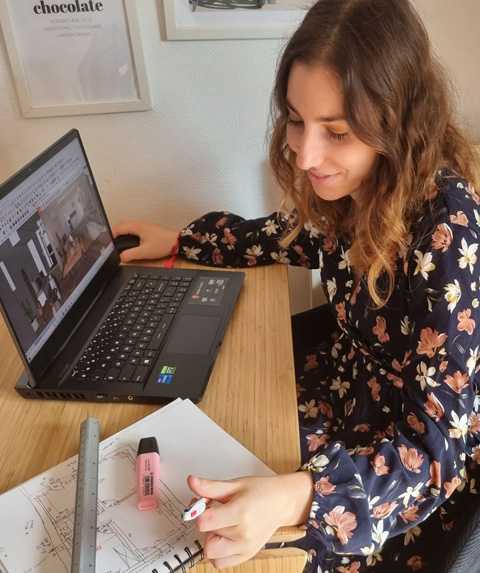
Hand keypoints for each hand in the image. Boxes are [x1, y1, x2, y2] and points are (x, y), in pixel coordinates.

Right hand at [111, 220, 178, 262]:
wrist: (176, 242)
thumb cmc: (162, 245)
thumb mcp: (144, 252)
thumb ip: (130, 255)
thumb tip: (121, 257)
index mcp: (137, 226)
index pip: (119, 228)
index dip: (111, 235)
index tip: (108, 243)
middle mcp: (139, 223)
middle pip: (122, 225)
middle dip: (115, 233)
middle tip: (111, 242)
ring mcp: (144, 224)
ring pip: (128, 225)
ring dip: (121, 232)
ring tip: (118, 242)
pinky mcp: (147, 228)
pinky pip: (133, 227)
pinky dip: (128, 232)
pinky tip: (128, 240)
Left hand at [187, 472, 312, 568]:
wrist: (282, 502)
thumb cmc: (261, 491)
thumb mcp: (235, 484)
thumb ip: (210, 487)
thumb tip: (191, 482)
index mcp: (240, 513)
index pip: (205, 521)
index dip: (196, 512)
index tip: (199, 504)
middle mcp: (243, 534)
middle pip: (206, 537)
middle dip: (205, 524)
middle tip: (212, 511)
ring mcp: (245, 547)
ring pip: (211, 553)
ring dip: (210, 538)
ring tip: (220, 524)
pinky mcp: (246, 555)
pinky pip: (220, 562)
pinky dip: (217, 552)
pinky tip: (224, 536)